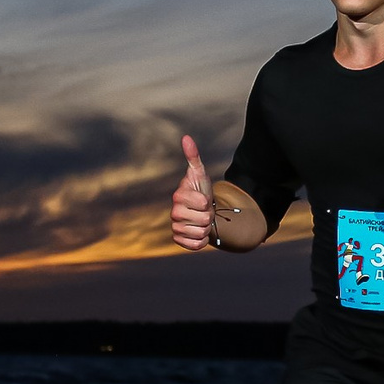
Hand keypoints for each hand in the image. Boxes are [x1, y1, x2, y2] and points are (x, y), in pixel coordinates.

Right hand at [169, 134, 216, 250]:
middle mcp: (173, 212)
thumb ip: (193, 156)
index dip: (208, 201)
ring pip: (201, 233)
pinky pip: (196, 245)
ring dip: (206, 228)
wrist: (201, 210)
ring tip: (201, 220)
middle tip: (203, 211)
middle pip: (204, 219)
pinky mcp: (178, 240)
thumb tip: (186, 137)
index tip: (203, 198)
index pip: (203, 203)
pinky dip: (202, 240)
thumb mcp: (199, 173)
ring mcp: (175, 227)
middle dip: (209, 216)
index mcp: (178, 196)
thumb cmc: (200, 190)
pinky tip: (198, 231)